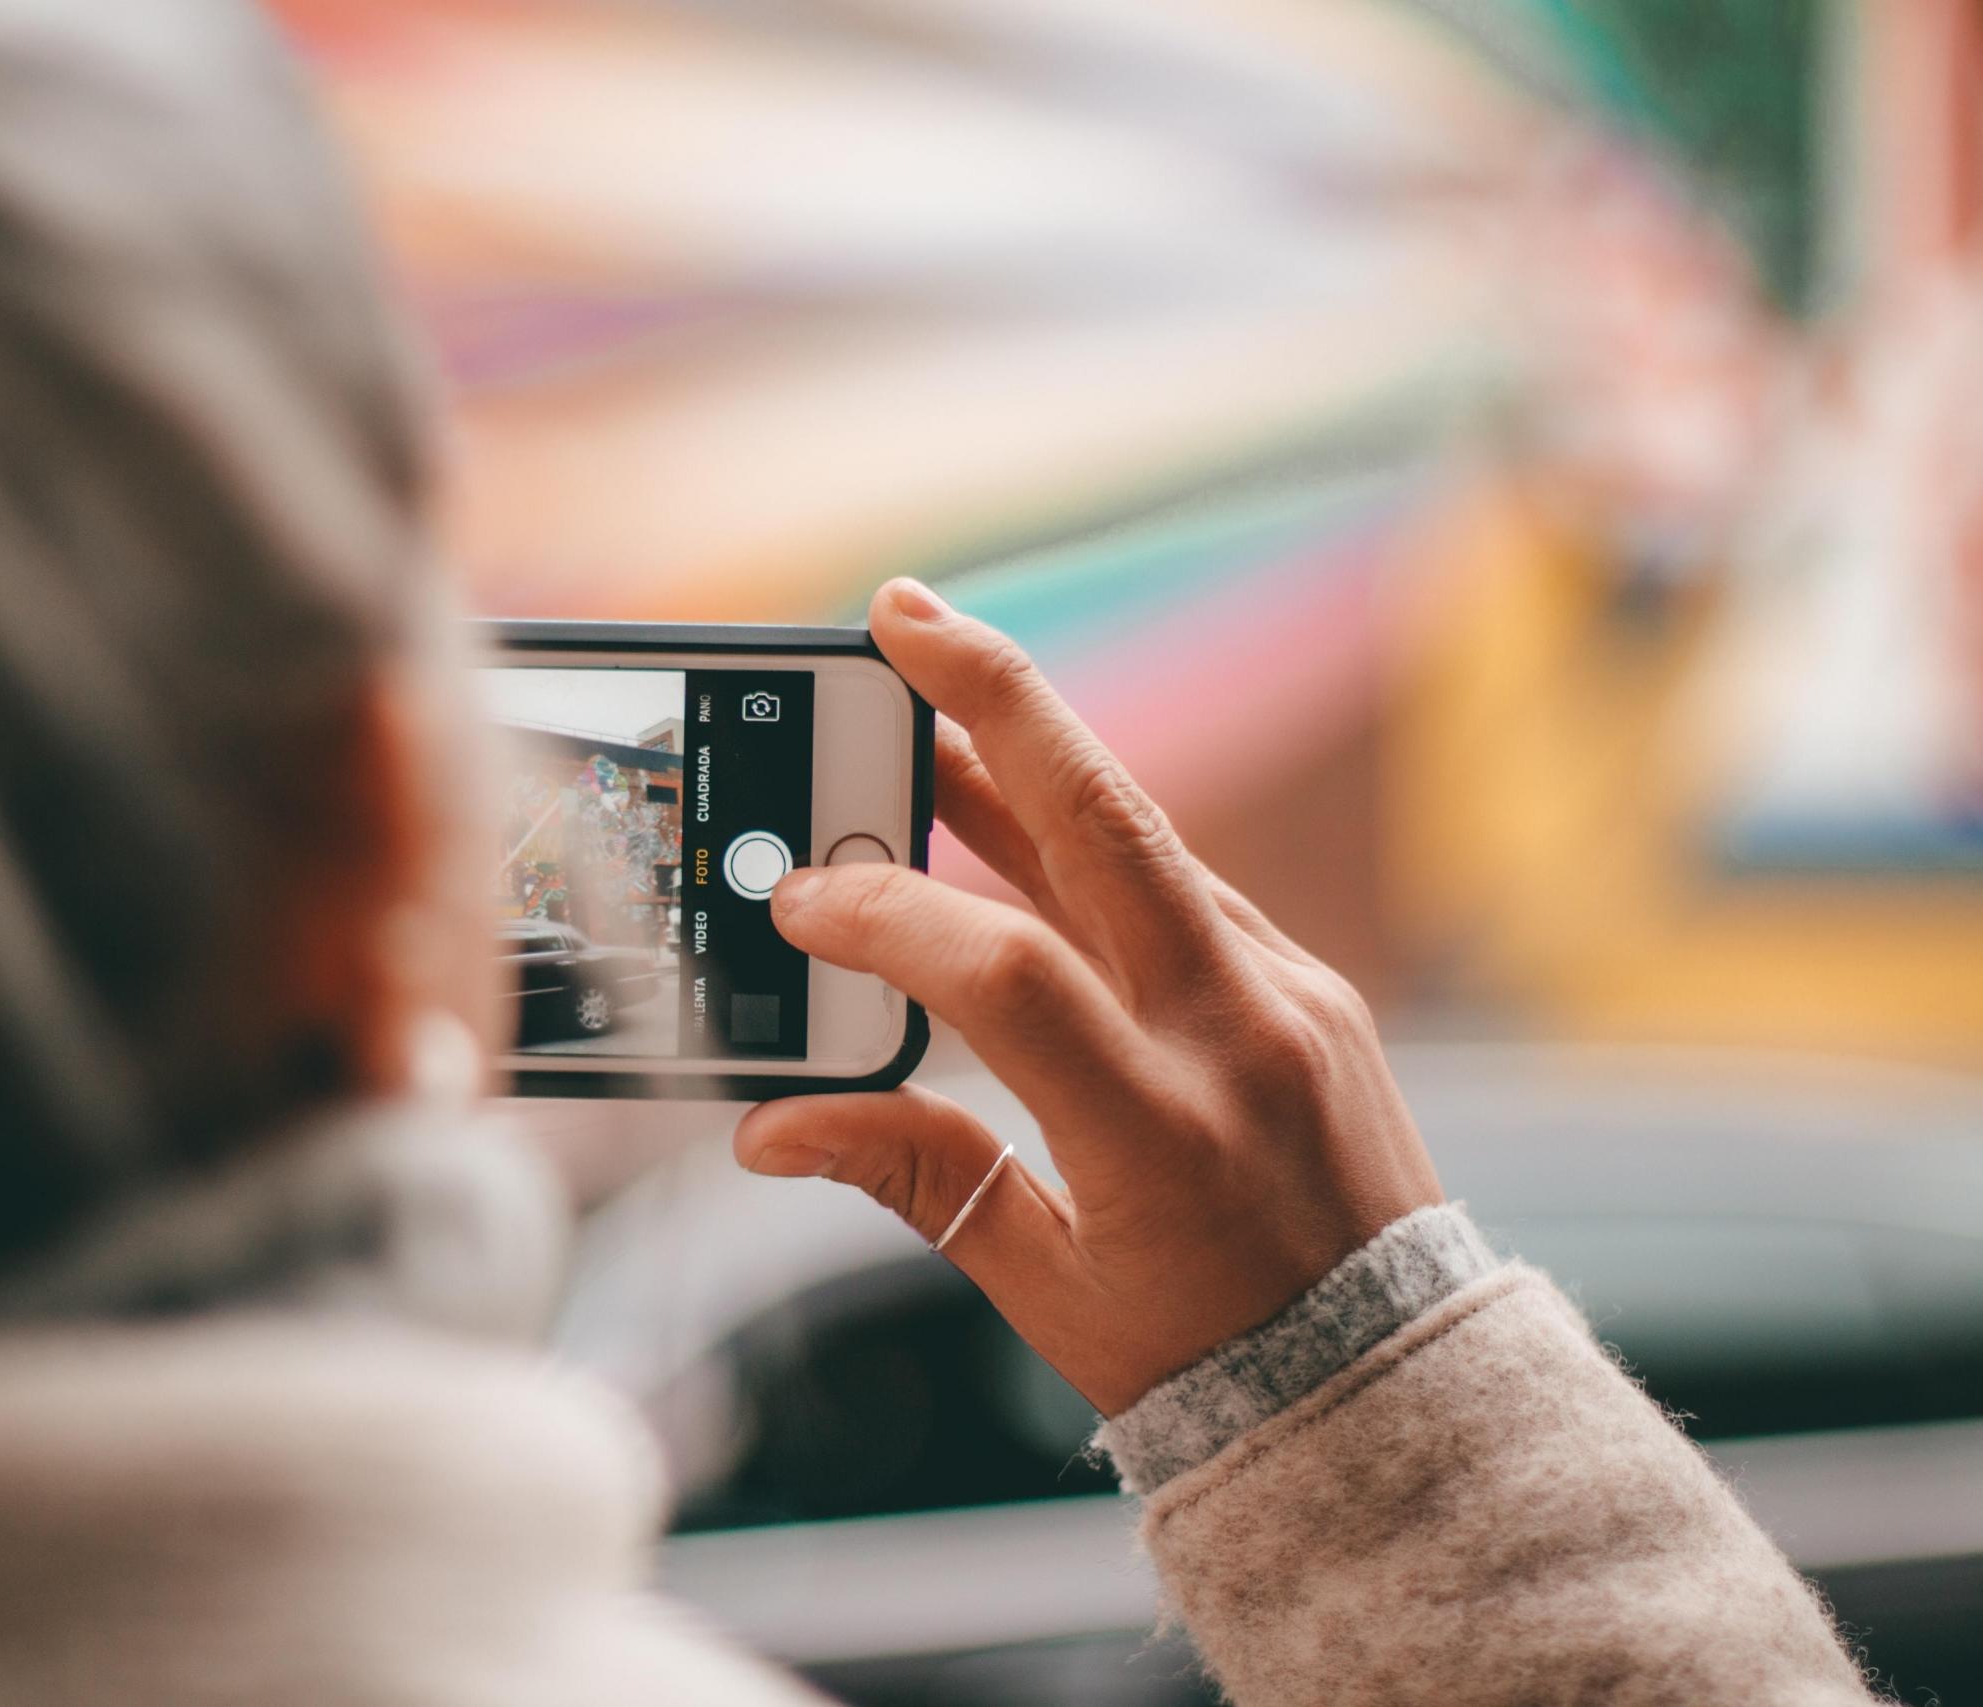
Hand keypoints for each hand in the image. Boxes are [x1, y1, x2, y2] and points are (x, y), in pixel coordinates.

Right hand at [736, 580, 1442, 1416]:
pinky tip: (1013, 809)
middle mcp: (1241, 1037)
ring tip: (927, 688)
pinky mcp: (1308, 985)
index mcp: (1164, 1133)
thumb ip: (915, 1179)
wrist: (1396, 1386)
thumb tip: (774, 1126)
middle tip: (900, 615)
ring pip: (1145, 834)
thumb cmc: (1210, 1360)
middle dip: (996, 700)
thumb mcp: (1047, 1290)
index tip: (799, 906)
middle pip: (1109, 822)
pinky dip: (1089, 836)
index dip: (888, 918)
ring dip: (1030, 755)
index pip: (1008, 972)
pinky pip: (1181, 882)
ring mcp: (1290, 997)